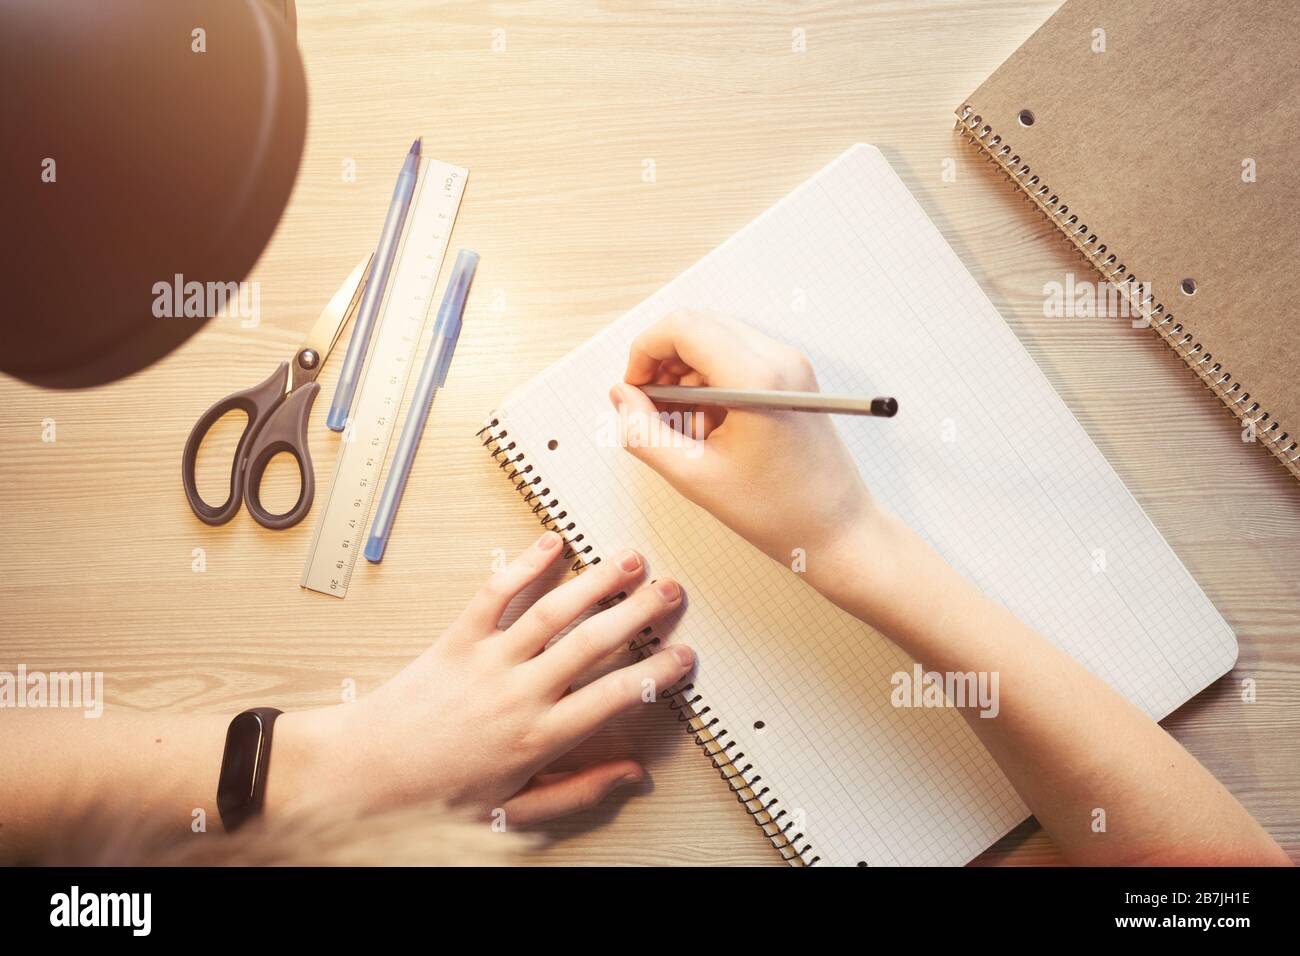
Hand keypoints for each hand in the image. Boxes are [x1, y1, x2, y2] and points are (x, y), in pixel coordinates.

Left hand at [271, 531, 693, 825]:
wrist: (363, 777)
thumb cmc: (433, 800)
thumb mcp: (514, 814)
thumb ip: (577, 793)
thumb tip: (630, 777)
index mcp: (537, 738)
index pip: (615, 697)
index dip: (657, 673)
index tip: (682, 657)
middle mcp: (518, 694)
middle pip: (593, 643)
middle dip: (638, 612)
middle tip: (670, 591)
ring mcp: (487, 661)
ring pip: (552, 612)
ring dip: (595, 583)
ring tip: (628, 560)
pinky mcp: (456, 640)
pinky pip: (493, 595)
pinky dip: (522, 566)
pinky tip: (549, 545)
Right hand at [610, 309, 878, 590]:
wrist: (839, 531)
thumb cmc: (779, 512)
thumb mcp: (695, 477)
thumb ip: (644, 433)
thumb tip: (621, 397)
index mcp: (756, 378)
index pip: (682, 327)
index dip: (645, 352)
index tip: (634, 390)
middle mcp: (779, 359)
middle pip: (698, 327)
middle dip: (664, 364)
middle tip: (653, 411)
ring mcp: (791, 365)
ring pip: (715, 342)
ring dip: (687, 377)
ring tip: (689, 430)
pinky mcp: (794, 378)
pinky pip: (737, 360)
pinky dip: (712, 385)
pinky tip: (713, 429)